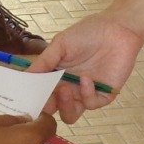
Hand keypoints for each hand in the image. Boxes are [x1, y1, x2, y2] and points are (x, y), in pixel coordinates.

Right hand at [28, 14, 143, 123]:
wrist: (117, 28)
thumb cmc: (88, 33)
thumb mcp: (60, 44)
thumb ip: (44, 62)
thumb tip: (26, 77)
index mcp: (55, 77)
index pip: (40, 95)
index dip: (33, 99)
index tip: (27, 99)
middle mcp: (68, 88)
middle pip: (53, 109)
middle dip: (47, 107)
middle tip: (46, 97)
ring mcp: (85, 94)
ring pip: (71, 115)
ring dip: (65, 107)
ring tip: (64, 91)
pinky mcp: (103, 95)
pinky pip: (91, 104)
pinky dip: (87, 94)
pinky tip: (86, 79)